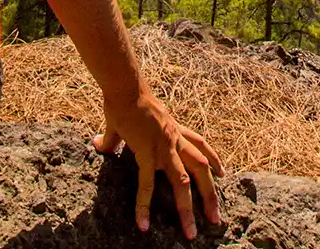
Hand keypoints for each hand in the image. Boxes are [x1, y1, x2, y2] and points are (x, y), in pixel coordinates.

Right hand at [92, 89, 222, 237]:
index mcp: (173, 130)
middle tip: (216, 219)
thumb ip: (114, 138)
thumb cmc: (124, 99)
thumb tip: (97, 144)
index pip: (200, 144)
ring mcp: (164, 148)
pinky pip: (147, 184)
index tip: (222, 173)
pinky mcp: (147, 153)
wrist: (124, 87)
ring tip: (190, 232)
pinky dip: (145, 205)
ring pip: (183, 182)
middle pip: (201, 168)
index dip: (213, 158)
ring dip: (188, 208)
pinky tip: (142, 224)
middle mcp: (174, 140)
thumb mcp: (124, 122)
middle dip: (210, 195)